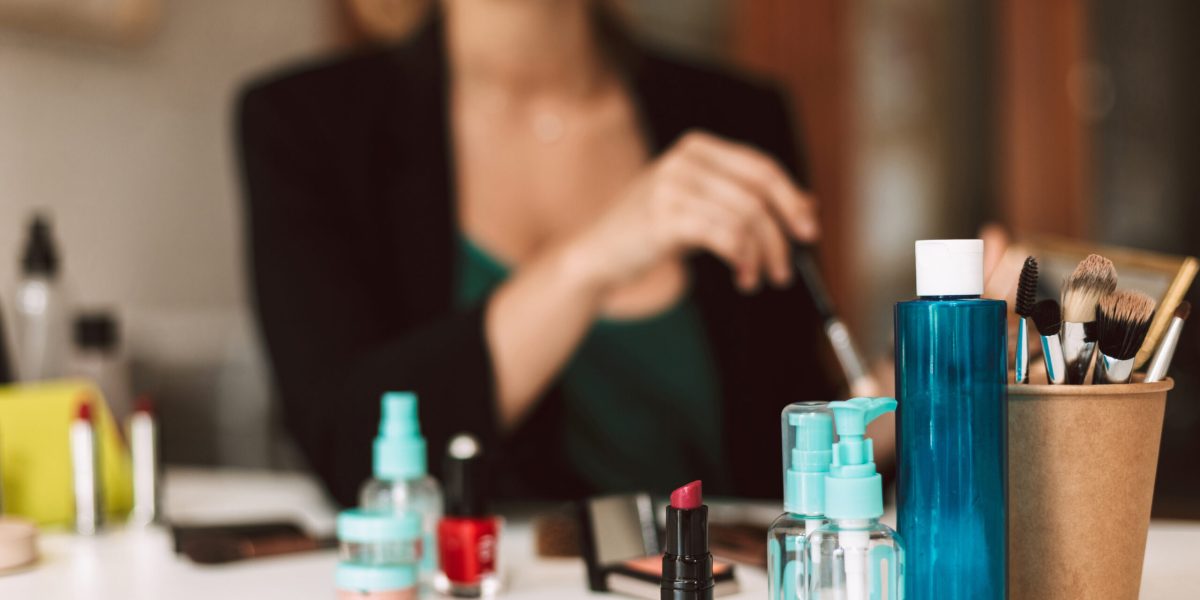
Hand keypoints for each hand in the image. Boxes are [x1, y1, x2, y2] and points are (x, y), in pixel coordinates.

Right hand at [566, 130, 818, 292]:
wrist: (599, 254)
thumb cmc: (654, 231)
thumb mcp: (703, 207)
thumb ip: (746, 201)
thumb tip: (808, 207)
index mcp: (698, 148)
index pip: (761, 167)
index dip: (791, 199)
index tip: (809, 232)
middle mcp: (685, 159)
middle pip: (757, 194)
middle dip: (780, 235)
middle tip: (786, 269)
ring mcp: (672, 185)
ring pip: (744, 218)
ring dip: (761, 255)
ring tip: (758, 279)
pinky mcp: (663, 217)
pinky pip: (723, 236)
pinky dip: (742, 260)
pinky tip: (742, 277)